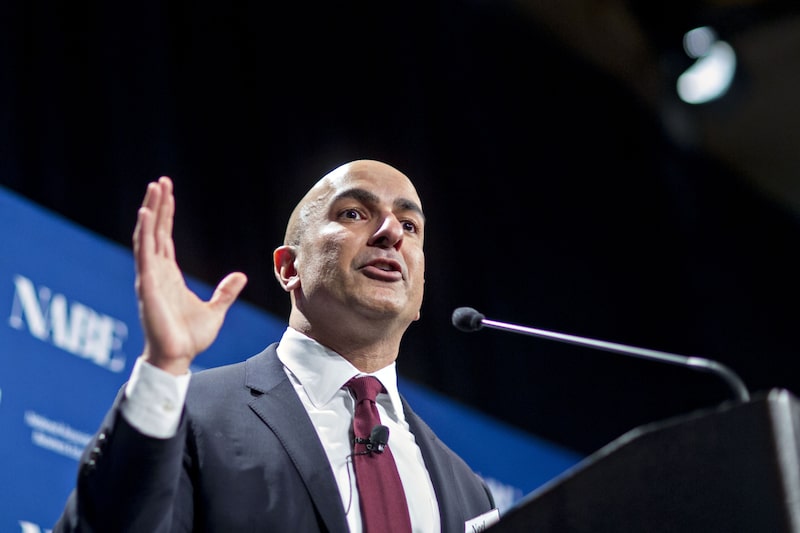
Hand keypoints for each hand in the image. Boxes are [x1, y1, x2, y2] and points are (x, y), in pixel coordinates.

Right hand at [132, 177, 247, 374]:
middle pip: (156, 231)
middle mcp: (157, 272)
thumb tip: (240, 276)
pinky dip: (144, 233)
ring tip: (153, 189)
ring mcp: (150, 277)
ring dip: (150, 212)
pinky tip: (146, 214)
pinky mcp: (147, 285)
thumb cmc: (190, 338)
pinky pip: (144, 254)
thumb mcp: (216, 310)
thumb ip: (225, 292)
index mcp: (169, 275)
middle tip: (160, 181)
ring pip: (147, 236)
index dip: (165, 215)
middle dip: (158, 205)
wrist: (178, 357)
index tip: (167, 193)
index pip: (165, 237)